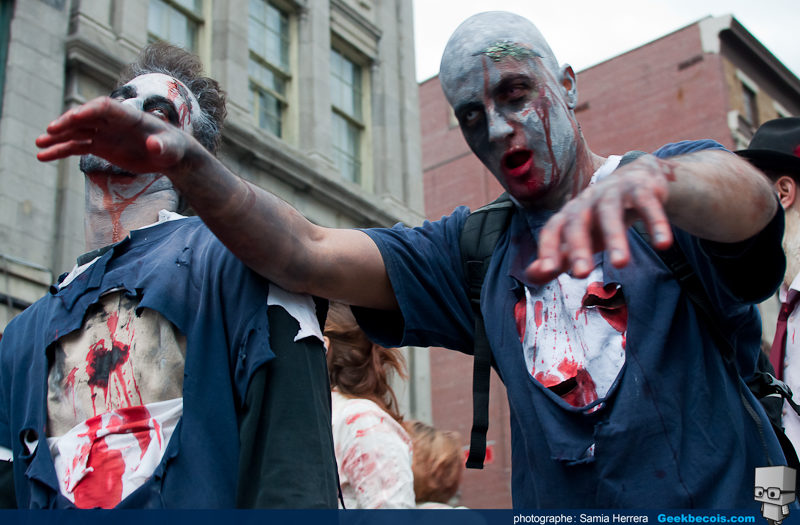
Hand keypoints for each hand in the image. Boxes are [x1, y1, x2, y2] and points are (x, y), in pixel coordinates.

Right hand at [36, 96, 190, 173]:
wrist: (170, 155)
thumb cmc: (173, 148)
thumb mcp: (171, 149)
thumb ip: (162, 146)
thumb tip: (154, 146)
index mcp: (128, 116)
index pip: (105, 107)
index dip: (90, 110)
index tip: (74, 117)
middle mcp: (112, 121)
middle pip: (85, 117)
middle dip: (68, 123)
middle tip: (51, 131)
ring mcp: (104, 132)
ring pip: (76, 132)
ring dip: (57, 137)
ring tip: (39, 145)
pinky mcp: (100, 145)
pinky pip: (76, 146)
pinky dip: (60, 150)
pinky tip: (43, 156)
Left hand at [525, 155, 675, 283]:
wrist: (638, 179)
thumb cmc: (602, 217)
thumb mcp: (581, 237)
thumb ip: (559, 257)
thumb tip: (532, 275)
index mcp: (570, 215)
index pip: (552, 230)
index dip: (548, 248)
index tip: (547, 270)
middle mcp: (588, 201)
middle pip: (578, 222)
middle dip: (578, 247)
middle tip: (581, 274)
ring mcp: (614, 193)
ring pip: (610, 213)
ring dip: (615, 237)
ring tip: (621, 263)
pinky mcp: (642, 189)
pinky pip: (647, 204)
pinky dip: (656, 223)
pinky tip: (663, 244)